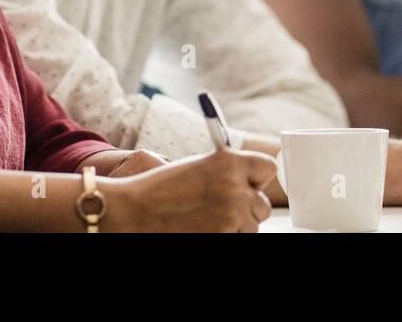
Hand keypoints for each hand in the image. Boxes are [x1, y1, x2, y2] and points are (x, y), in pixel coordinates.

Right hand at [104, 148, 275, 231]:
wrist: (133, 211)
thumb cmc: (159, 188)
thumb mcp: (197, 167)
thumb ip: (226, 171)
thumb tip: (249, 182)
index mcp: (228, 162)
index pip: (268, 168)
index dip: (256, 178)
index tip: (247, 183)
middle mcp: (235, 187)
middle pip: (263, 204)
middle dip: (247, 207)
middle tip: (222, 208)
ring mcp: (231, 216)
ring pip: (252, 227)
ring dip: (236, 226)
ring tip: (206, 220)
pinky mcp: (224, 237)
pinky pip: (238, 239)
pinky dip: (225, 236)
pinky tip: (202, 229)